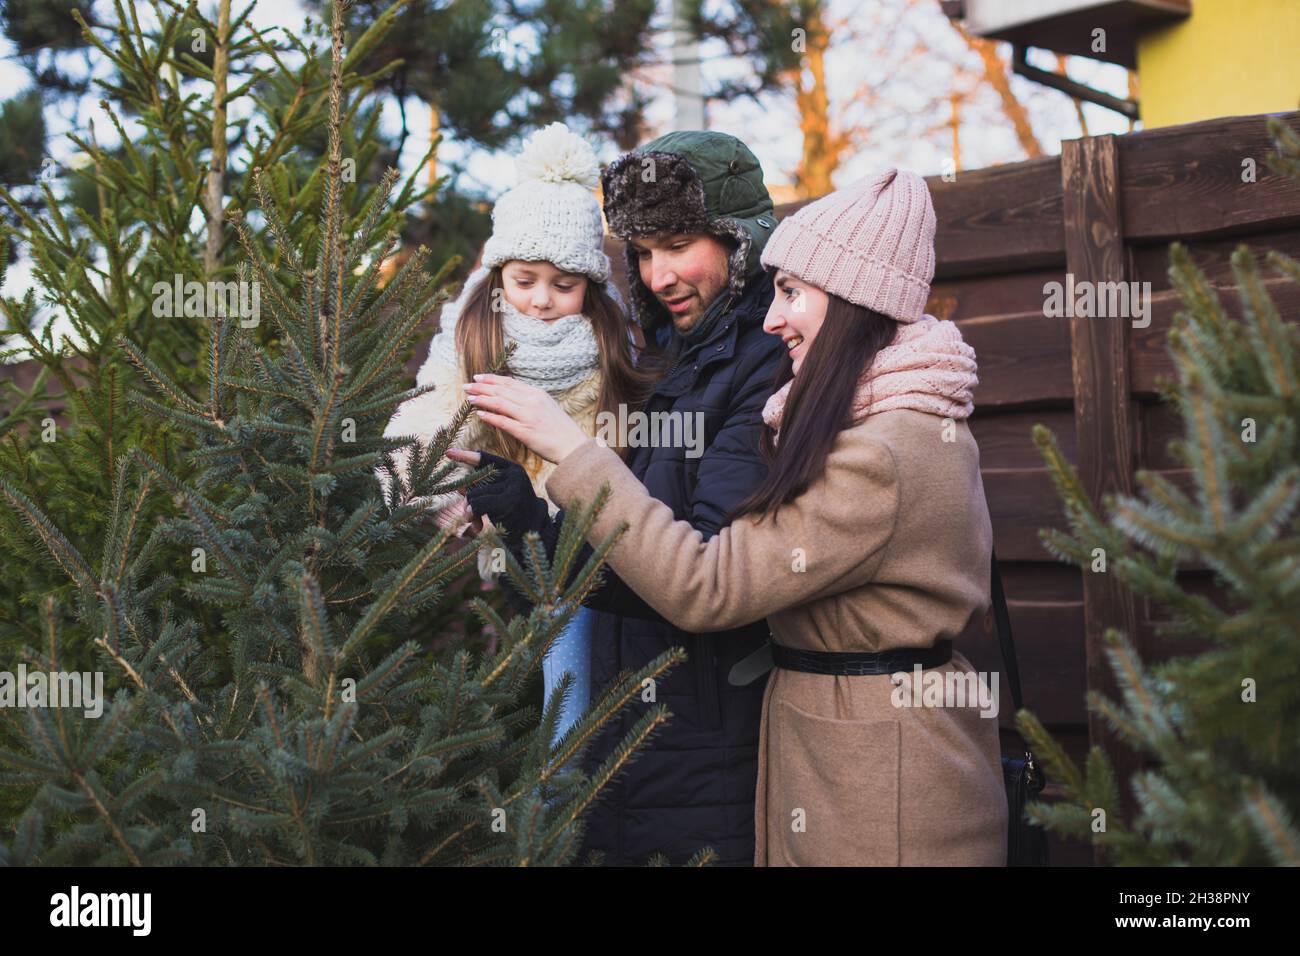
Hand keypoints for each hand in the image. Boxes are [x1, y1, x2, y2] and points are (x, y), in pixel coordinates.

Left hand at [446, 447, 549, 538]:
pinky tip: (476, 526)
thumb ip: (483, 489)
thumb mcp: (499, 497)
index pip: (485, 459)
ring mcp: (513, 487)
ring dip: (469, 510)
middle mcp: (514, 475)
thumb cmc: (514, 515)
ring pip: (474, 494)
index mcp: (513, 469)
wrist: (535, 533)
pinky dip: (473, 515)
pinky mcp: (509, 501)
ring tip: (474, 522)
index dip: (465, 456)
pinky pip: (478, 505)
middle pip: (475, 480)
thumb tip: (459, 488)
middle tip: (469, 514)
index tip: (448, 453)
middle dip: (468, 498)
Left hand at [460, 374, 588, 464]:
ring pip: (500, 403)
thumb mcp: (547, 407)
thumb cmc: (560, 429)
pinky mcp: (525, 432)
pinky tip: (479, 414)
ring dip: (482, 399)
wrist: (573, 447)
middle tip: (467, 386)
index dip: (491, 379)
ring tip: (469, 398)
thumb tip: (510, 397)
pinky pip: (503, 422)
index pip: (509, 383)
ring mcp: (528, 417)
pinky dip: (490, 417)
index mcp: (537, 394)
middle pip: (501, 391)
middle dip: (482, 387)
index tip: (478, 378)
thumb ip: (530, 401)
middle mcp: (532, 402)